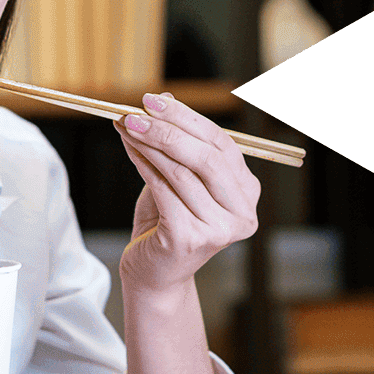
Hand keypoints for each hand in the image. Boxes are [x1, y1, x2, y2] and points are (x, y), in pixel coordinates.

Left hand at [114, 92, 259, 302]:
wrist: (154, 275)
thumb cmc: (167, 224)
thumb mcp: (176, 178)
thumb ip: (177, 143)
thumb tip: (165, 98)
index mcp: (247, 193)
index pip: (222, 144)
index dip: (188, 118)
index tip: (154, 101)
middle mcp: (242, 213)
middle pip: (206, 157)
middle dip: (168, 129)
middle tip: (136, 113)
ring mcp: (219, 229)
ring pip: (181, 172)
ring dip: (149, 144)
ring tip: (126, 127)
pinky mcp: (191, 238)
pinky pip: (163, 190)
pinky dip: (143, 165)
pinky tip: (130, 150)